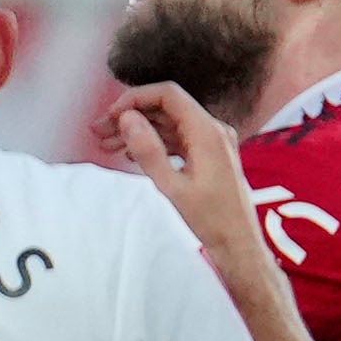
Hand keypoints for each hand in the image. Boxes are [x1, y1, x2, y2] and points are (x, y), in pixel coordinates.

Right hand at [107, 79, 275, 282]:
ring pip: (169, 125)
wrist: (239, 245)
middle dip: (131, 116)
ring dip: (139, 131)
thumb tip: (127, 119)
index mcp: (208, 132)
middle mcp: (214, 131)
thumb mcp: (172, 187)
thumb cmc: (211, 221)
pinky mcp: (210, 156)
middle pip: (166, 109)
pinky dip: (154, 143)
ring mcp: (213, 143)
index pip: (168, 95)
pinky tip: (131, 154)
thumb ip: (148, 150)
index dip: (135, 99)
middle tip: (100, 132)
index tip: (111, 115)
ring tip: (108, 144)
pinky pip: (178, 139)